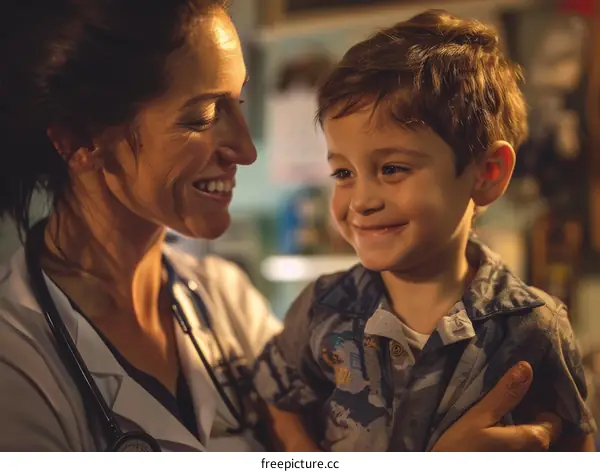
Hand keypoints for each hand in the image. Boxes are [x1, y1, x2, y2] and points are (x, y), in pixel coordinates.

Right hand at [432, 361, 562, 450]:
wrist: (440, 469)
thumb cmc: (460, 448)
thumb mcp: (479, 416)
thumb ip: (505, 394)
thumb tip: (527, 366)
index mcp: (534, 440)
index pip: (555, 420)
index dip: (540, 406)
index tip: (521, 397)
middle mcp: (534, 455)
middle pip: (544, 432)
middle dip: (528, 416)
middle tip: (504, 405)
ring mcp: (521, 459)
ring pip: (531, 441)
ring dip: (518, 428)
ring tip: (498, 417)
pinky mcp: (507, 459)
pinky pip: (518, 449)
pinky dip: (511, 440)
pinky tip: (492, 434)